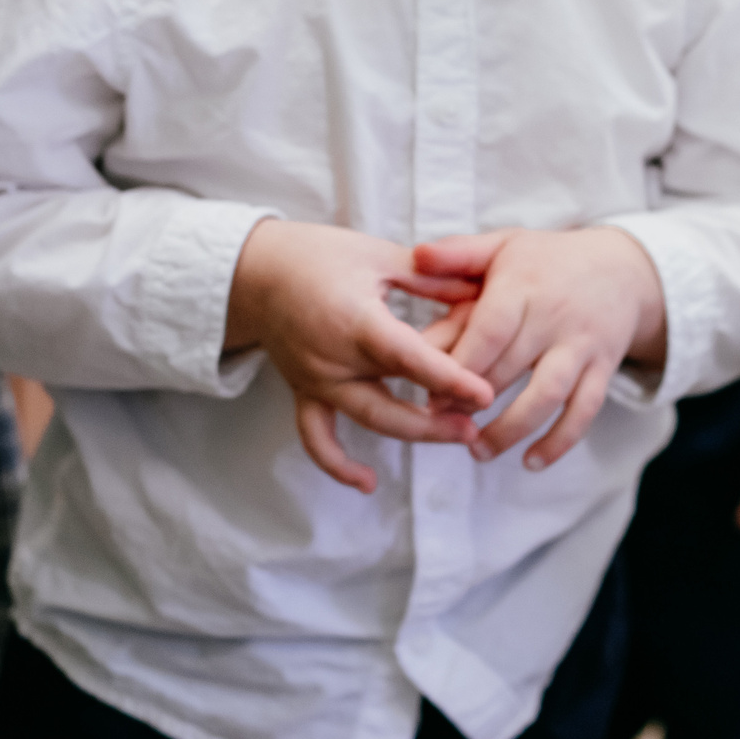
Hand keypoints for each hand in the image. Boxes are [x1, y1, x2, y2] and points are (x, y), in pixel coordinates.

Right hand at [225, 219, 492, 493]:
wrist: (254, 271)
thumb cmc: (319, 255)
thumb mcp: (379, 255)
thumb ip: (431, 277)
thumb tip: (482, 292)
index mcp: (354, 321)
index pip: (406, 359)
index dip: (448, 379)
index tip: (485, 395)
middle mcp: (332, 359)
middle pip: (388, 402)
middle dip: (435, 422)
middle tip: (477, 428)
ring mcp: (315, 380)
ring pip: (366, 419)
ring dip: (412, 433)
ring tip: (459, 437)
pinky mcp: (303, 391)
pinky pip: (316, 436)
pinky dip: (337, 464)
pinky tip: (366, 484)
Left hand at [410, 227, 667, 471]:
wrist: (624, 269)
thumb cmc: (548, 260)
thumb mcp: (505, 245)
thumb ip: (458, 253)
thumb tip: (415, 257)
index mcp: (525, 285)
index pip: (490, 331)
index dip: (458, 366)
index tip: (428, 391)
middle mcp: (557, 317)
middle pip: (511, 368)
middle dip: (471, 401)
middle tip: (438, 423)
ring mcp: (583, 346)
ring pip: (548, 395)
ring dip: (511, 429)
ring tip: (477, 451)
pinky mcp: (603, 369)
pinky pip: (585, 410)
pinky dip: (561, 440)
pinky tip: (531, 462)